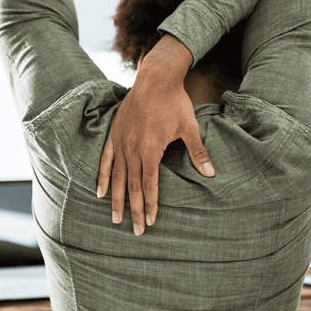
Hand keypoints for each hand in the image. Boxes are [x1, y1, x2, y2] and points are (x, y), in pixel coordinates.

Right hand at [96, 34, 214, 234]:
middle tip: (135, 231)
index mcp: (151, 149)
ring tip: (114, 218)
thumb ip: (197, 152)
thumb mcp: (189, 127)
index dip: (150, 205)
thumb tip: (211, 174)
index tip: (150, 222)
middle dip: (133, 210)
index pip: (149, 185)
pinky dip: (102, 176)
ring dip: (116, 199)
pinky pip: (105, 159)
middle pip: (131, 186)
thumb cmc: (175, 103)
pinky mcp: (114, 134)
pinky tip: (99, 191)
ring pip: (116, 177)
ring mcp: (121, 141)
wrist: (156, 79)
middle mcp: (133, 149)